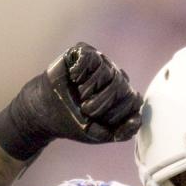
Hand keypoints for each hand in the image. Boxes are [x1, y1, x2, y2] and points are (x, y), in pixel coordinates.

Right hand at [0, 42, 142, 159]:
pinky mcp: (85, 52)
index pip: (134, 101)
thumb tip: (137, 119)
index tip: (98, 120)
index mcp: (125, 96)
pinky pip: (90, 59)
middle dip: (100, 104)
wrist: (47, 112)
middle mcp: (117, 76)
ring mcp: (102, 63)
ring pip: (107, 73)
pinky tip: (73, 78)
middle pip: (121, 87)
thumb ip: (123, 132)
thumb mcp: (100, 133)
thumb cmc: (76, 122)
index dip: (115, 113)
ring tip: (78, 93)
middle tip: (85, 108)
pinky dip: (79, 73)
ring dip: (87, 90)